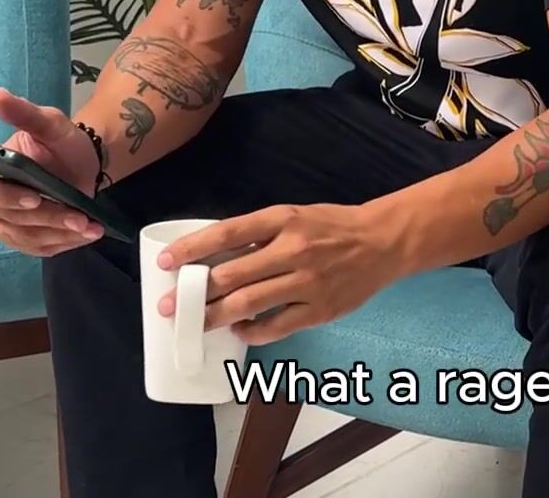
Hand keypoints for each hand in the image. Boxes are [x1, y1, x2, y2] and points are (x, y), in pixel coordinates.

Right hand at [0, 87, 104, 257]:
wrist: (80, 163)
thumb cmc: (60, 142)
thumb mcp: (49, 124)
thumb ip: (24, 114)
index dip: (10, 199)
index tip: (35, 198)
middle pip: (11, 220)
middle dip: (48, 219)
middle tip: (79, 217)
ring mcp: (4, 225)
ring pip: (29, 238)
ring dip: (61, 234)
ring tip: (91, 228)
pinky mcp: (22, 239)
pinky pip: (41, 248)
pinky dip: (65, 244)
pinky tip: (86, 235)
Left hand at [157, 203, 402, 345]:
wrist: (382, 242)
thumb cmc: (332, 227)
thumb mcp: (295, 217)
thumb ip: (259, 236)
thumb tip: (214, 256)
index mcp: (283, 220)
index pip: (227, 233)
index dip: (192, 248)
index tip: (166, 262)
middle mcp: (293, 249)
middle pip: (232, 275)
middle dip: (195, 294)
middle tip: (170, 307)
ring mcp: (306, 282)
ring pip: (249, 304)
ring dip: (216, 316)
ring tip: (196, 323)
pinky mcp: (319, 310)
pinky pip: (275, 327)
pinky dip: (251, 332)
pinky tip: (239, 330)